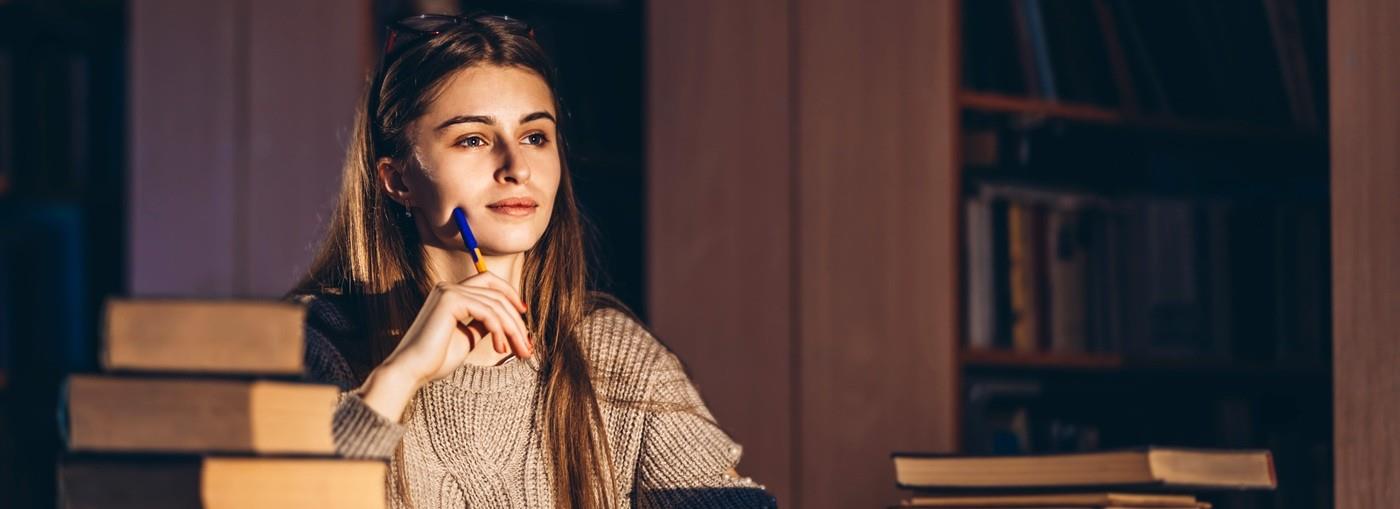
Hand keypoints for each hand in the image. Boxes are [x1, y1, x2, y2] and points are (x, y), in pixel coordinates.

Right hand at [358, 272, 530, 420]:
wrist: (412, 372)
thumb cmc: (436, 360)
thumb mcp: (468, 338)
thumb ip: (483, 324)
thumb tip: (504, 319)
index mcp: (451, 294)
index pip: (488, 282)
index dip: (510, 294)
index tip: (524, 315)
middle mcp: (448, 288)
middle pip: (496, 293)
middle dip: (516, 320)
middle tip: (527, 345)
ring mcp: (448, 291)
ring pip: (496, 304)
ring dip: (513, 329)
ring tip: (519, 351)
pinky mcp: (449, 300)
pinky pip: (487, 312)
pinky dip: (499, 330)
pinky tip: (501, 348)